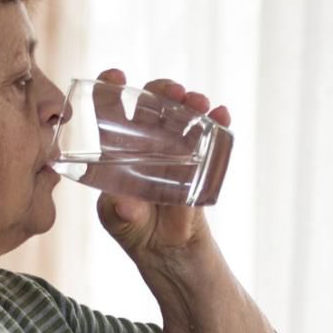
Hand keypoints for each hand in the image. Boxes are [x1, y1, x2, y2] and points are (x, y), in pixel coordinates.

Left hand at [92, 67, 231, 264]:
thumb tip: (124, 204)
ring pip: (182, 117)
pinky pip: (209, 137)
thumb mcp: (121, 224)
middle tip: (174, 91)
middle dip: (162, 91)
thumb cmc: (135, 233)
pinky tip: (222, 115)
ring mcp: (175, 151)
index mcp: (119, 151)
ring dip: (192, 104)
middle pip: (152, 106)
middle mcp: (146, 144)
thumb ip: (121, 213)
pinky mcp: (199, 162)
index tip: (115, 76)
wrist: (172, 255)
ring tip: (200, 103)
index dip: (110, 90)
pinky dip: (216, 123)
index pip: (111, 112)